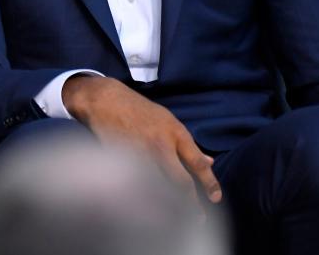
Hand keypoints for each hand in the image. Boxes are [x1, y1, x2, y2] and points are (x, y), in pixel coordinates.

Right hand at [63, 75, 221, 203]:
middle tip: (198, 218)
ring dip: (169, 204)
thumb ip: (187, 144)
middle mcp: (160, 144)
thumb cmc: (137, 109)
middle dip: (191, 204)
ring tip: (175, 219)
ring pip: (159, 186)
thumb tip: (209, 162)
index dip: (210, 184)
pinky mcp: (122, 159)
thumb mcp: (167, 120)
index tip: (215, 198)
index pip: (198, 163)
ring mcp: (140, 153)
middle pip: (180, 181)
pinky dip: (145, 196)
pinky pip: (137, 183)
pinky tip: (150, 206)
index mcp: (175, 133)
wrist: (103, 99)